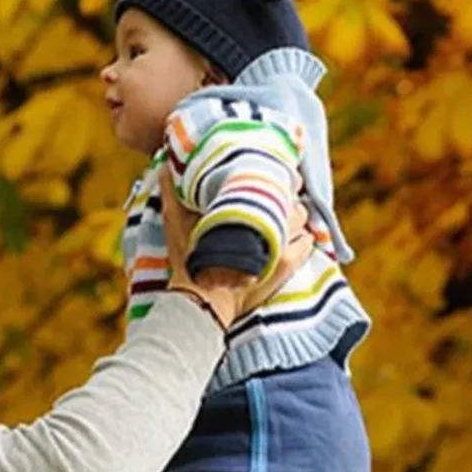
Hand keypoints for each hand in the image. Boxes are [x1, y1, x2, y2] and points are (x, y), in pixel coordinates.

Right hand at [159, 169, 311, 328]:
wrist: (202, 303)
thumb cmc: (189, 262)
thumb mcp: (175, 224)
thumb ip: (172, 195)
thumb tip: (164, 168)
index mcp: (245, 207)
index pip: (275, 181)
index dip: (277, 176)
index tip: (272, 175)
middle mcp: (268, 222)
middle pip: (291, 198)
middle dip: (286, 197)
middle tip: (276, 198)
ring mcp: (281, 245)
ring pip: (302, 219)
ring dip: (295, 217)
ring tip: (284, 219)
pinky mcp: (287, 266)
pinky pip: (307, 244)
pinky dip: (303, 239)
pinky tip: (292, 240)